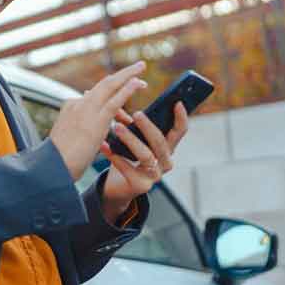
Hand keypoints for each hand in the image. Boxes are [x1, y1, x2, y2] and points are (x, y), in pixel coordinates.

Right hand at [50, 61, 147, 180]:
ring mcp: (86, 110)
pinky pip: (115, 101)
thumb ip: (82, 129)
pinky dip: (127, 89)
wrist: (54, 167)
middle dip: (123, 74)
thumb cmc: (61, 159)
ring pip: (110, 86)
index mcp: (70, 107)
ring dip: (128, 77)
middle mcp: (77, 104)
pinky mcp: (96, 121)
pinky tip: (138, 83)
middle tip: (139, 66)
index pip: (95, 94)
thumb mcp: (70, 138)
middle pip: (104, 84)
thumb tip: (95, 132)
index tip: (124, 87)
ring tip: (143, 75)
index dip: (113, 89)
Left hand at [99, 101, 189, 216]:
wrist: (117, 186)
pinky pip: (127, 168)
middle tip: (137, 113)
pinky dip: (113, 155)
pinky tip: (103, 145)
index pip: (179, 132)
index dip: (181, 117)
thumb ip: (131, 123)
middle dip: (148, 127)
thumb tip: (118, 98)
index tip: (177, 102)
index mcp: (167, 148)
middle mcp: (165, 162)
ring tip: (116, 127)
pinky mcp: (140, 186)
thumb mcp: (133, 139)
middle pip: (161, 142)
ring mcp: (155, 176)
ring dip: (130, 139)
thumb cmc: (127, 157)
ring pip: (145, 155)